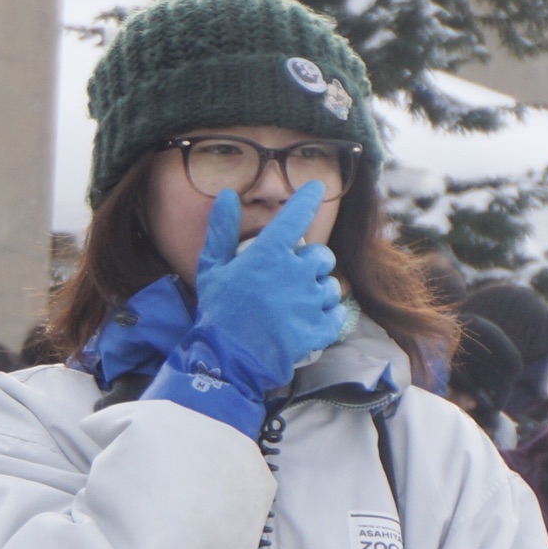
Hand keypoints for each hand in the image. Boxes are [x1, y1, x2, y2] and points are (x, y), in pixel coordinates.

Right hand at [144, 184, 344, 437]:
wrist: (226, 360)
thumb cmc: (216, 313)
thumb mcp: (211, 269)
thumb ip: (222, 231)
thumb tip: (227, 196)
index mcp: (269, 254)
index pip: (297, 214)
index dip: (308, 198)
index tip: (316, 188)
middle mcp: (295, 272)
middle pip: (321, 256)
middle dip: (311, 264)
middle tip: (291, 279)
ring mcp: (309, 301)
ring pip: (331, 286)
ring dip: (318, 293)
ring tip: (298, 306)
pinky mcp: (318, 328)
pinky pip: (336, 315)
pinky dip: (326, 318)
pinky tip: (308, 322)